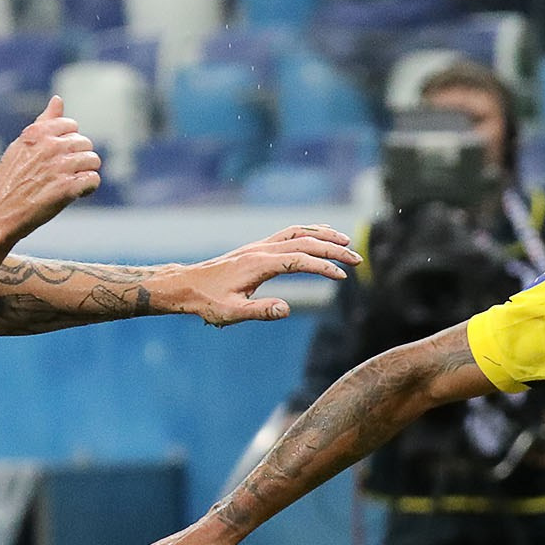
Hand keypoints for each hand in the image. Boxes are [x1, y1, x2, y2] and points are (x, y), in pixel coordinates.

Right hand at [0, 97, 100, 248]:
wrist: (1, 212)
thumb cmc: (11, 180)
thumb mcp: (22, 144)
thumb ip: (43, 122)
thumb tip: (58, 99)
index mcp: (38, 133)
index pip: (71, 125)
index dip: (69, 142)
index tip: (60, 155)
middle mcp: (50, 146)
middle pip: (85, 143)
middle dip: (80, 157)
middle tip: (65, 173)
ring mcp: (60, 167)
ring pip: (93, 160)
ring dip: (86, 172)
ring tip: (72, 182)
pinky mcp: (68, 188)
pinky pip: (93, 180)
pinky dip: (88, 188)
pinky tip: (76, 193)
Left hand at [167, 224, 358, 325]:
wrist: (187, 285)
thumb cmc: (208, 302)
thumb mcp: (231, 313)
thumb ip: (259, 311)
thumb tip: (287, 309)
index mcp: (259, 264)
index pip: (299, 260)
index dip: (323, 266)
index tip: (341, 277)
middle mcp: (261, 249)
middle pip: (304, 241)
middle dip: (333, 248)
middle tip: (357, 259)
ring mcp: (260, 246)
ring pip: (298, 232)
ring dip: (324, 236)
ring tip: (346, 242)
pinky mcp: (258, 248)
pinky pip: (289, 233)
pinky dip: (309, 232)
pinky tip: (320, 236)